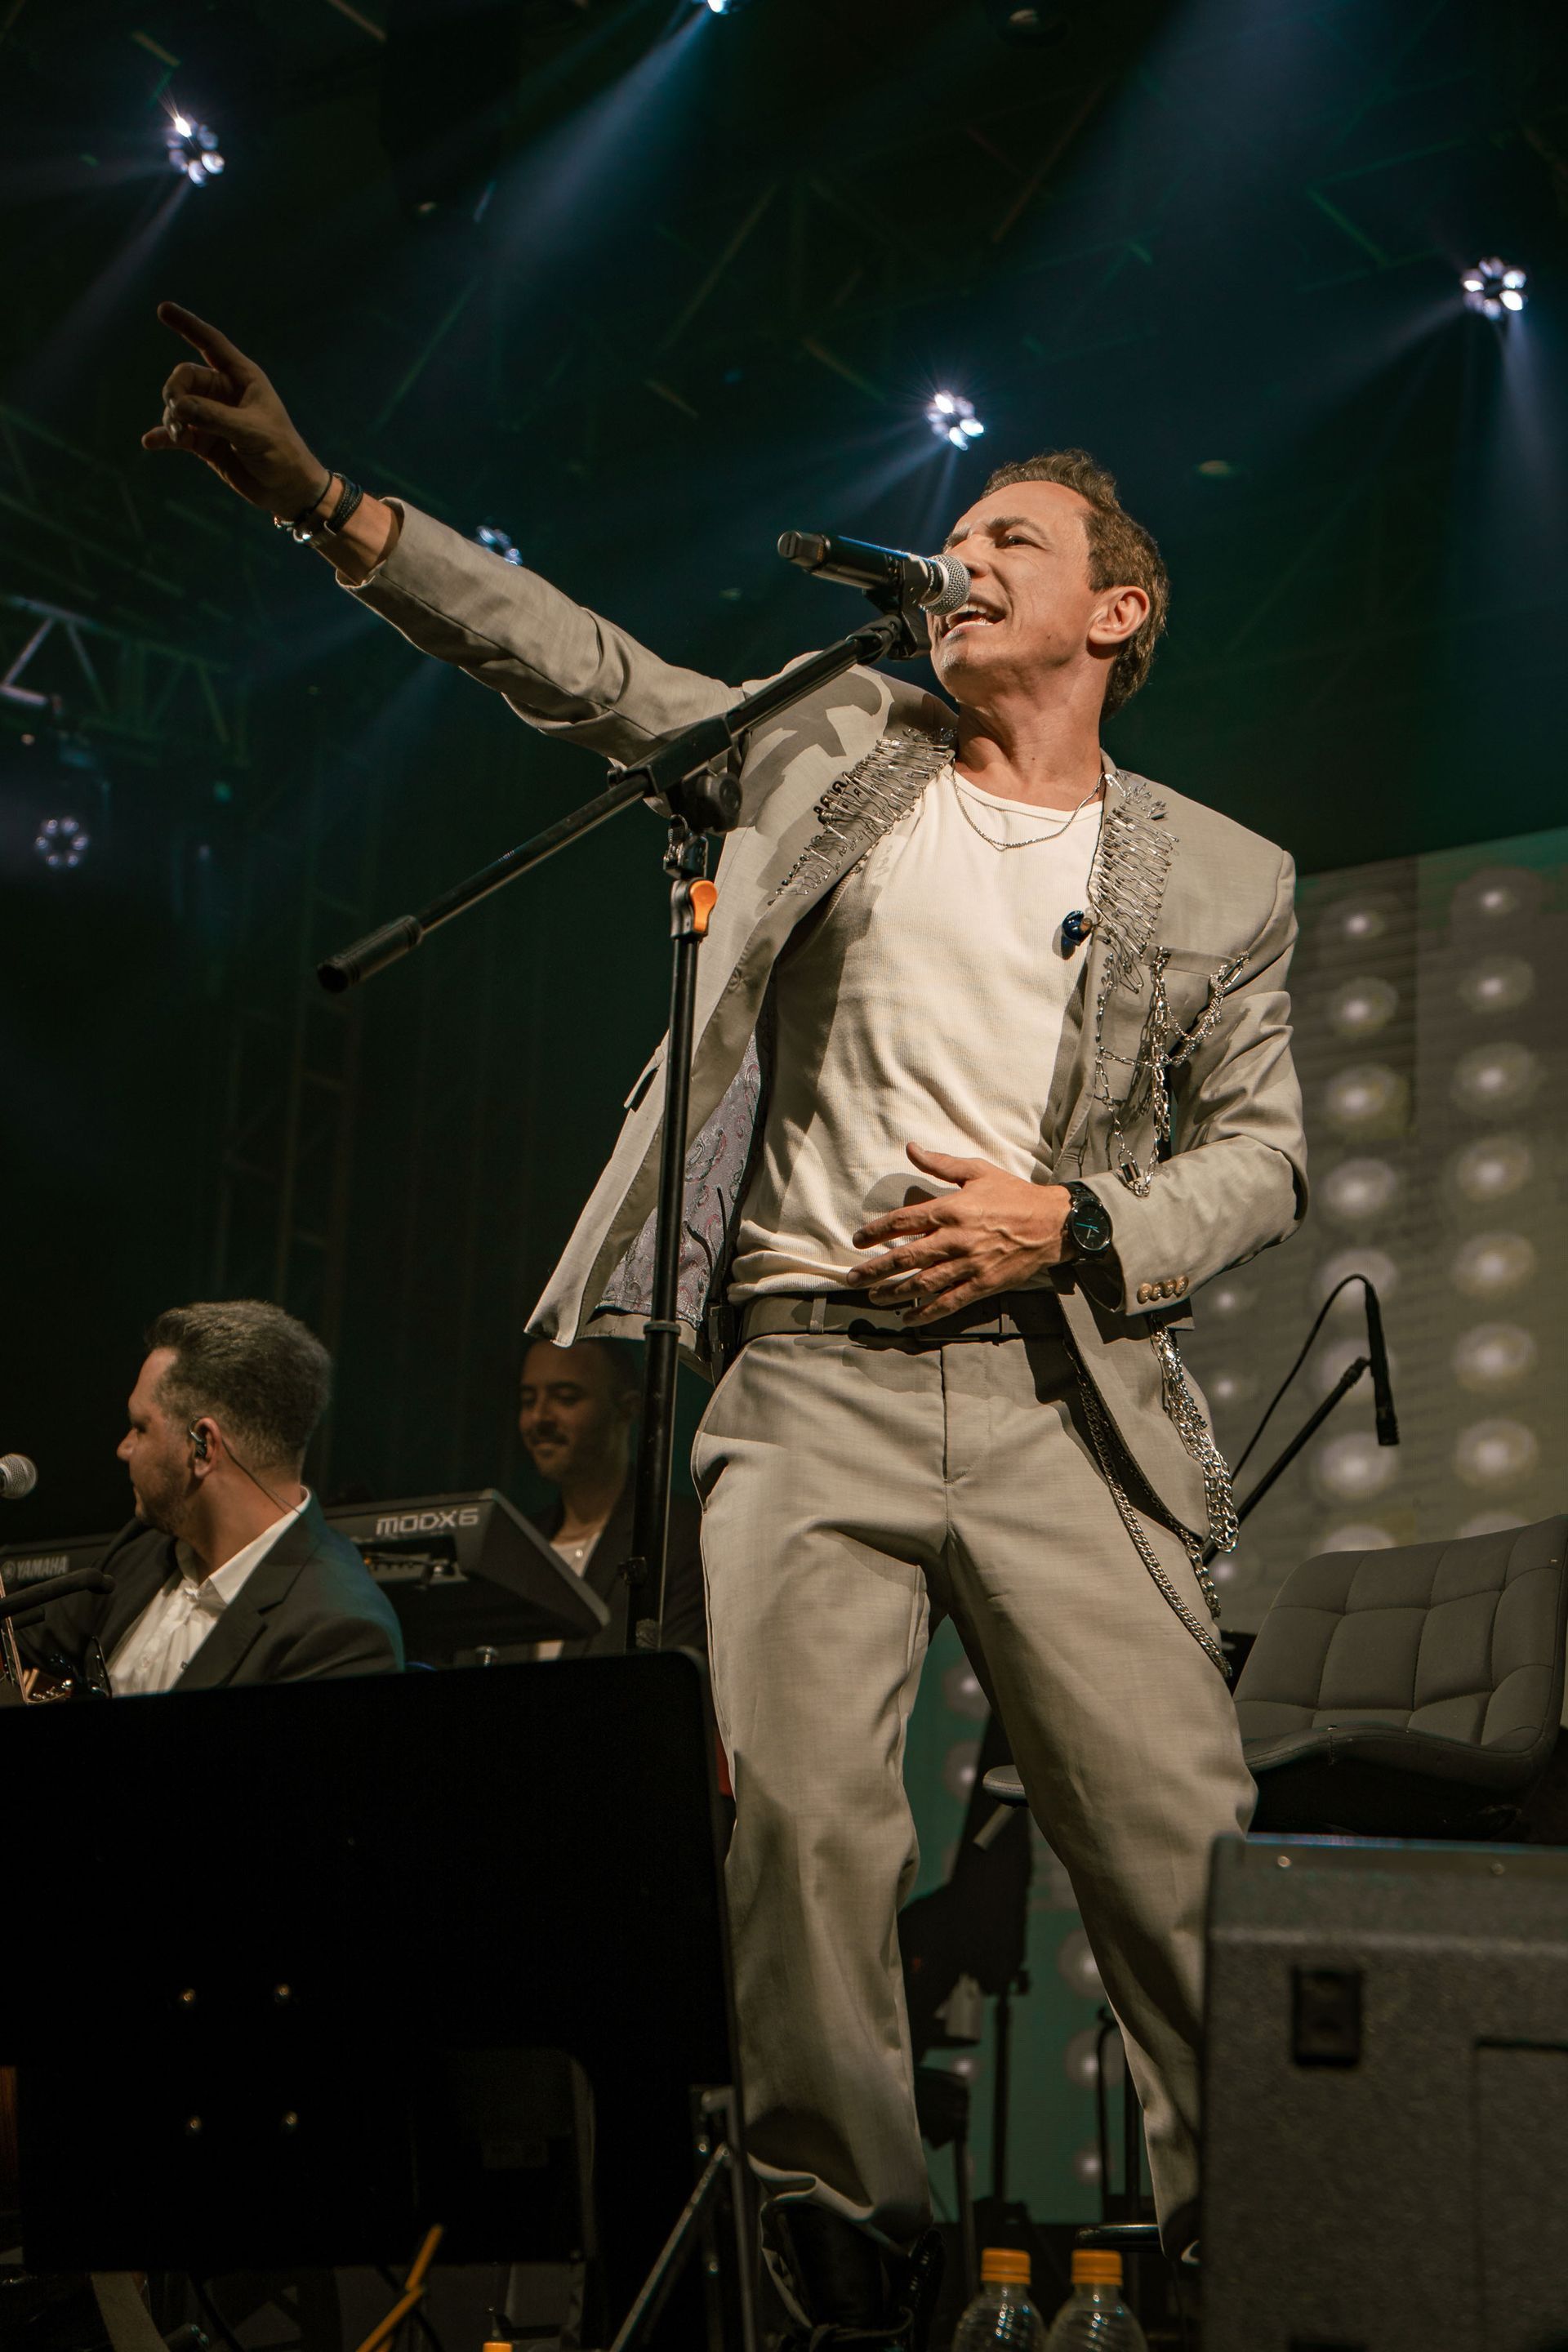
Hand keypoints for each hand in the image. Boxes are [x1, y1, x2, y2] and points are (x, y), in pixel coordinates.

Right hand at [141, 302, 327, 516]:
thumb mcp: (250, 432)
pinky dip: (164, 437)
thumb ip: (213, 417)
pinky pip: (176, 434)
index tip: (163, 308)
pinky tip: (150, 442)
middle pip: (185, 378)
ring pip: (178, 405)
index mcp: (243, 378)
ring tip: (180, 436)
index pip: (211, 343)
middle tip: (177, 413)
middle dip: (175, 392)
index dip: (187, 325)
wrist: (288, 491)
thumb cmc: (281, 453)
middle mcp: (225, 393)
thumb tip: (177, 407)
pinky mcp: (205, 442)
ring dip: (172, 419)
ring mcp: (213, 417)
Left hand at [850, 1144, 1072, 1325]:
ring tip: (874, 1297)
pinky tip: (908, 1318)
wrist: (1053, 1223)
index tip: (858, 1239)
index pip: (903, 1221)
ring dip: (895, 1293)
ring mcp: (969, 1265)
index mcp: (951, 1209)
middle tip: (853, 1278)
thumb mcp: (977, 1171)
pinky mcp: (983, 1284)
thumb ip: (941, 1163)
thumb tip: (910, 1148)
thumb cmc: (1013, 1194)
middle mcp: (956, 1239)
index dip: (876, 1231)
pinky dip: (927, 1312)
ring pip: (923, 1283)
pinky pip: (950, 1302)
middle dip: (876, 1269)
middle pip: (906, 1257)